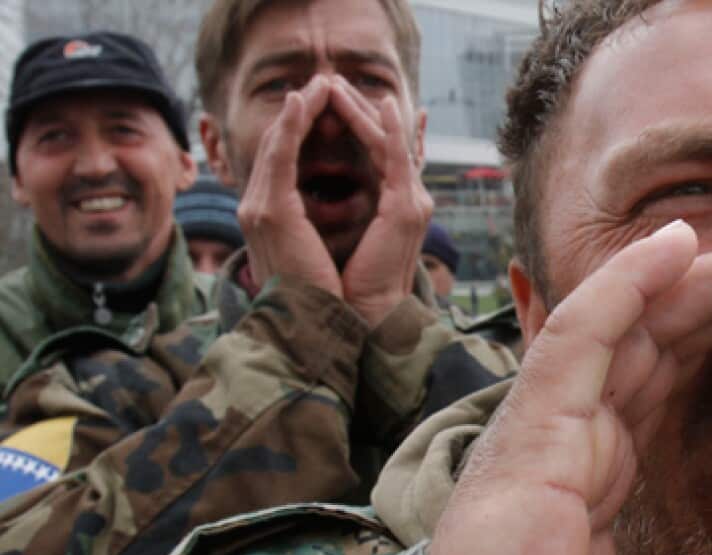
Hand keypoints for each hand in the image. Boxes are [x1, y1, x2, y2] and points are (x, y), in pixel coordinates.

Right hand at [237, 76, 341, 296]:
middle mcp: (256, 208)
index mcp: (269, 217)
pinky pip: (279, 155)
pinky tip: (304, 102)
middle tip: (323, 82)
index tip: (324, 107)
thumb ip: (306, 229)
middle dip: (299, 112)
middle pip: (275, 146)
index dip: (301, 130)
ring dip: (297, 109)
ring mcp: (257, 207)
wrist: (308, 325)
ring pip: (275, 143)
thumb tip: (315, 219)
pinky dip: (291, 125)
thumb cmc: (319, 296)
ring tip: (319, 82)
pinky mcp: (269, 211)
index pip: (283, 162)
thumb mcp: (312, 254)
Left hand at [327, 76, 431, 325]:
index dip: (354, 125)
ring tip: (338, 83)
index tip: (329, 101)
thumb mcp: (330, 238)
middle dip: (354, 109)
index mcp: (391, 207)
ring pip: (387, 141)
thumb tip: (298, 197)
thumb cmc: (340, 286)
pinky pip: (398, 157)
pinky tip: (384, 103)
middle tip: (329, 80)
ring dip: (363, 110)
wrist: (358, 316)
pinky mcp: (406, 207)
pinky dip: (392, 129)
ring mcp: (411, 202)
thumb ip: (330, 212)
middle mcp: (406, 200)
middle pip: (381, 141)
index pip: (375, 154)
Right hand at [427, 221, 711, 554]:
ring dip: (702, 281)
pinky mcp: (534, 427)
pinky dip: (627, 283)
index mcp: (592, 475)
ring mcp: (549, 425)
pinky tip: (678, 246)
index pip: (661, 379)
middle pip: (656, 340)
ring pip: (629, 324)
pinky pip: (582, 334)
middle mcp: (571, 437)